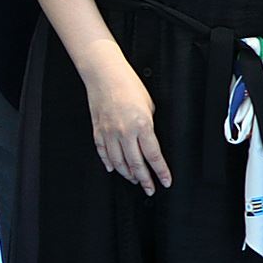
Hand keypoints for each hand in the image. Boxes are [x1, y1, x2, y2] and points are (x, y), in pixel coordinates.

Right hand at [83, 56, 170, 193]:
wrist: (104, 74)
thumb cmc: (128, 84)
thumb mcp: (149, 106)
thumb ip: (149, 125)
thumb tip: (148, 139)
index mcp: (142, 125)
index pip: (154, 156)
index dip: (161, 172)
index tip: (165, 181)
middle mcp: (124, 132)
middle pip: (136, 164)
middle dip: (145, 180)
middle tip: (150, 188)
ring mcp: (109, 133)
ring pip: (118, 162)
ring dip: (128, 174)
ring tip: (134, 180)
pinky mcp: (98, 130)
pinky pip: (103, 152)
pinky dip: (109, 163)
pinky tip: (114, 168)